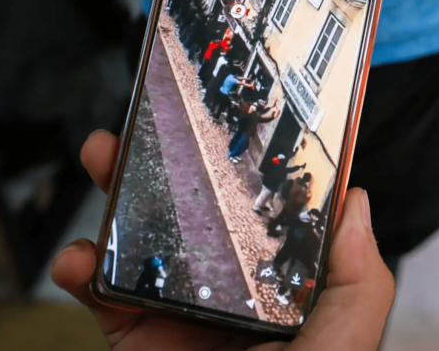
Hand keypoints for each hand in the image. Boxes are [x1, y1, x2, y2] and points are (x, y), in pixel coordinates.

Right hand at [51, 131, 394, 350]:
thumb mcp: (341, 343)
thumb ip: (358, 282)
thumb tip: (357, 204)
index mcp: (281, 279)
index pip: (262, 204)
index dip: (243, 156)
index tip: (226, 111)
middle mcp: (228, 283)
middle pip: (192, 203)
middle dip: (166, 155)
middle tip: (151, 119)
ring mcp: (177, 304)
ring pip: (140, 232)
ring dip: (116, 188)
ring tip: (104, 156)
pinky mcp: (132, 330)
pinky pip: (98, 290)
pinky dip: (80, 266)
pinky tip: (80, 256)